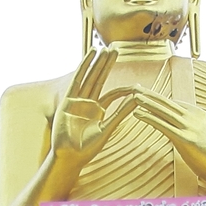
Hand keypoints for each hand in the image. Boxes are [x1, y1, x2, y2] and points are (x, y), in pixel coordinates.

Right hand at [51, 50, 136, 176]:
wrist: (69, 157)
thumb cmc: (87, 149)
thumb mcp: (107, 129)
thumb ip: (120, 113)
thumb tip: (137, 100)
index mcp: (98, 112)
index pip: (112, 94)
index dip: (123, 87)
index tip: (135, 85)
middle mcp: (88, 104)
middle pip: (100, 79)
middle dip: (107, 65)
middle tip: (115, 49)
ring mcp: (77, 101)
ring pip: (90, 77)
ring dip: (97, 62)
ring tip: (104, 48)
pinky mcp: (68, 100)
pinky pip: (78, 79)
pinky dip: (84, 66)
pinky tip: (91, 55)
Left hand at [134, 92, 205, 190]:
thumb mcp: (201, 135)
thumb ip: (190, 127)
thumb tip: (179, 125)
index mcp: (199, 114)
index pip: (175, 103)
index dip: (159, 98)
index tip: (145, 92)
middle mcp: (194, 117)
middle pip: (168, 102)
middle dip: (150, 94)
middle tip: (135, 87)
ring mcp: (190, 127)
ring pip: (164, 111)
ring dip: (147, 103)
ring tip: (133, 97)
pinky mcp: (185, 139)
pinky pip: (163, 125)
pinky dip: (149, 118)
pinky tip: (138, 114)